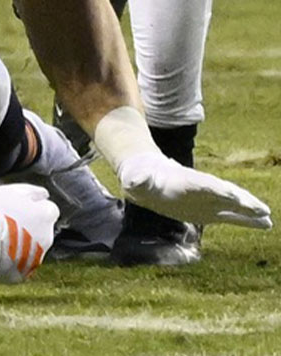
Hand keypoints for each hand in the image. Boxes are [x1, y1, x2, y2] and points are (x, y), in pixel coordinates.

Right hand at [0, 184, 58, 282]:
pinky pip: (21, 265)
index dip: (35, 209)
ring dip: (22, 244)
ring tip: (0, 238)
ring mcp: (36, 257)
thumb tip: (44, 195)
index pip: (49, 211)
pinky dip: (13, 260)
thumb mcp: (13, 191)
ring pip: (33, 249)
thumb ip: (33, 192)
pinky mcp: (23, 272)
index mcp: (45, 216)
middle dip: (31, 227)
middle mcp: (47, 238)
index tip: (22, 209)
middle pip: (43, 231)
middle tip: (9, 223)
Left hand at [115, 152, 271, 229]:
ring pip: (234, 205)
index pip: (204, 185)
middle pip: (225, 193)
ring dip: (250, 211)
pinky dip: (248, 220)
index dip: (217, 190)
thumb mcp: (136, 179)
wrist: (148, 177)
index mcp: (185, 181)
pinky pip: (233, 217)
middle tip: (260, 209)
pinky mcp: (210, 211)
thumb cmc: (142, 178)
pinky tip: (266, 224)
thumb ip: (138, 180)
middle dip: (242, 200)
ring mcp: (209, 200)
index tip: (233, 195)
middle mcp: (202, 190)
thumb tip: (133, 180)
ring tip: (268, 217)